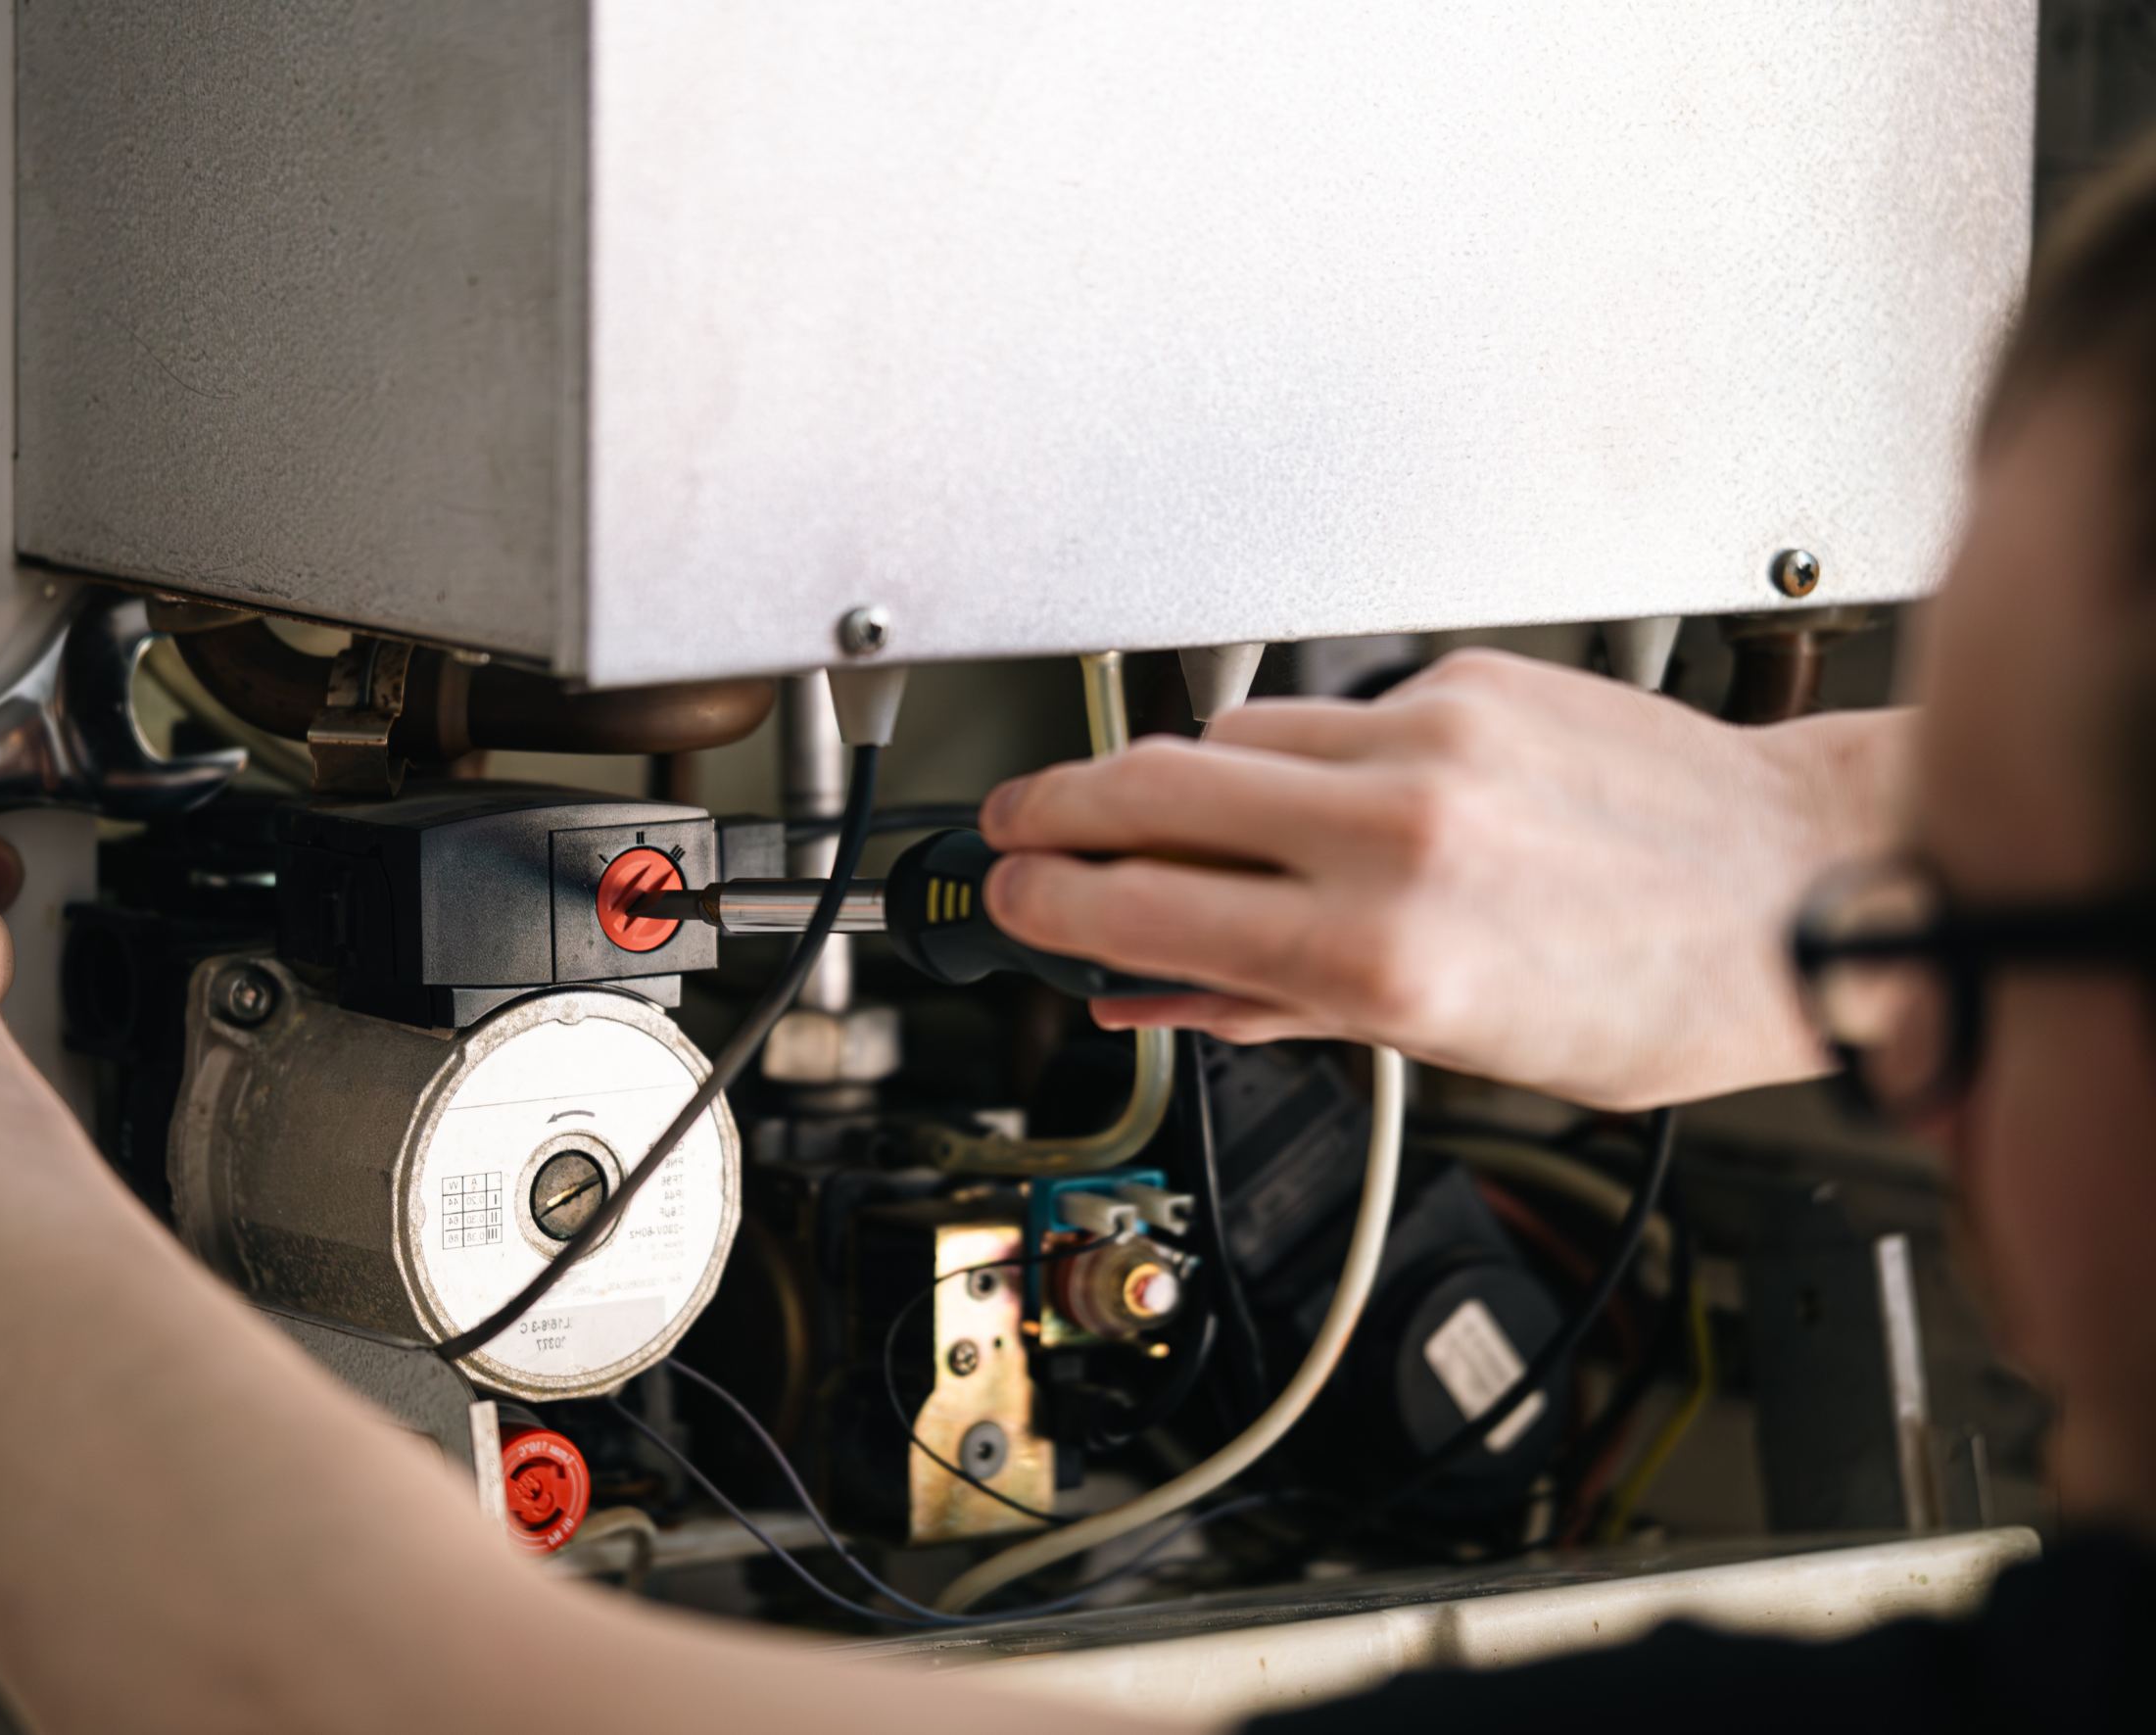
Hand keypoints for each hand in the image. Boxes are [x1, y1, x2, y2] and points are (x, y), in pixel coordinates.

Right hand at [978, 650, 1906, 1108]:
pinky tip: (1312, 797)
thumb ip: (1277, 1009)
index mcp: (1381, 952)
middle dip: (1055, 805)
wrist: (1803, 885)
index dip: (1046, 899)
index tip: (1009, 899)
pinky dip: (1295, 755)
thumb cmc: (1661, 995)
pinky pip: (1329, 711)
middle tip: (1014, 824)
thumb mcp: (1451, 1048)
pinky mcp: (1468, 681)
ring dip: (1171, 778)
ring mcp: (1432, 739)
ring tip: (1152, 818)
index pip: (1144, 903)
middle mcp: (1396, 831)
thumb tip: (1155, 992)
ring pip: (1231, 736)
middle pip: (1151, 786)